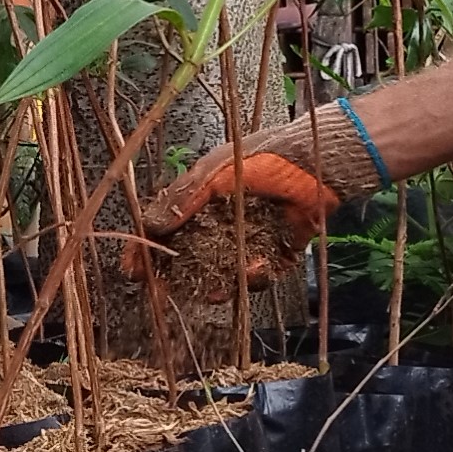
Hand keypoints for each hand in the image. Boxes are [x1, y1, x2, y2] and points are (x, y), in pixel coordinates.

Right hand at [141, 135, 341, 275]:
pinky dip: (255, 277)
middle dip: (179, 278)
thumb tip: (149, 226)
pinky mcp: (277, 250)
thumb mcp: (216, 173)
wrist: (318, 163)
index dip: (148, 250)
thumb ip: (183, 199)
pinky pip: (258, 275)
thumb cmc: (264, 158)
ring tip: (218, 290)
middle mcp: (222, 222)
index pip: (167, 229)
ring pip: (222, 273)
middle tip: (172, 293)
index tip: (134, 272)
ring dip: (217, 284)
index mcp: (202, 200)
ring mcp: (248, 239)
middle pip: (191, 258)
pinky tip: (258, 267)